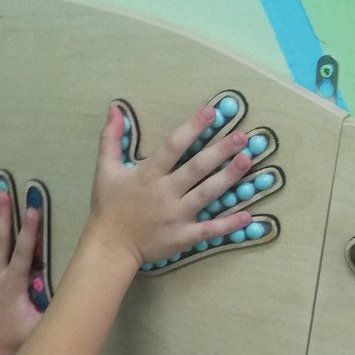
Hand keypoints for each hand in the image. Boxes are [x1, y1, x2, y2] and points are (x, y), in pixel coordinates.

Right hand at [87, 100, 263, 269]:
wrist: (110, 247)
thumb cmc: (109, 206)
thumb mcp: (105, 169)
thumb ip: (111, 137)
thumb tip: (115, 108)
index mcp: (148, 174)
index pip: (173, 146)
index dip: (193, 128)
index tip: (211, 112)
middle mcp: (165, 193)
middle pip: (197, 168)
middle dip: (220, 151)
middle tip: (242, 137)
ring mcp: (177, 216)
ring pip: (207, 194)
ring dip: (228, 178)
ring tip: (247, 161)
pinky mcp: (183, 236)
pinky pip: (209, 229)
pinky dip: (229, 224)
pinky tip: (249, 215)